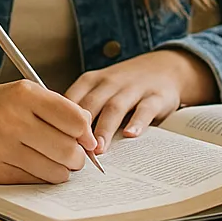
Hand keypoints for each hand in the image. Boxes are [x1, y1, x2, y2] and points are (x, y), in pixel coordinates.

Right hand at [0, 82, 98, 184]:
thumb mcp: (20, 94)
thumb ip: (56, 108)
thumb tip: (89, 132)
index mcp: (23, 95)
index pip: (75, 119)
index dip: (86, 134)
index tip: (87, 140)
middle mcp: (12, 118)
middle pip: (68, 149)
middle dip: (77, 158)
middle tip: (72, 157)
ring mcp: (1, 146)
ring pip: (54, 171)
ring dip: (61, 172)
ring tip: (53, 163)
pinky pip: (33, 181)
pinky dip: (41, 178)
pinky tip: (34, 168)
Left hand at [66, 48, 217, 150]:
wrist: (165, 68)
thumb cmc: (124, 86)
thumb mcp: (99, 90)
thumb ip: (82, 109)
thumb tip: (57, 137)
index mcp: (91, 81)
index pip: (71, 99)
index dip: (62, 120)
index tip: (56, 141)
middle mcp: (110, 82)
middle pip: (91, 105)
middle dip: (81, 129)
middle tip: (74, 152)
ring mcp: (133, 88)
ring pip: (115, 107)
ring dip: (105, 128)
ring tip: (98, 149)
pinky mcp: (156, 97)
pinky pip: (145, 109)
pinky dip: (137, 122)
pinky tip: (130, 134)